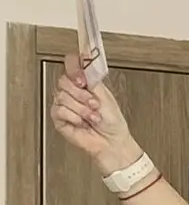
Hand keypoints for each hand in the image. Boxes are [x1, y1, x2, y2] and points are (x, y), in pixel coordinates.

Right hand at [49, 55, 139, 172]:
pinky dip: (74, 117)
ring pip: (62, 97)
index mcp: (84, 84)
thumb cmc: (112, 122)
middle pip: (63, 81)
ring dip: (82, 109)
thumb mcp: (106, 96)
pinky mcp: (59, 117)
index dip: (73, 68)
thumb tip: (84, 62)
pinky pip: (59, 110)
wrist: (112, 142)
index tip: (83, 80)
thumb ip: (92, 79)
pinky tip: (82, 123)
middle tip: (94, 104)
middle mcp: (72, 92)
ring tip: (92, 117)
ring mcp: (64, 104)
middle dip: (82, 95)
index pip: (70, 65)